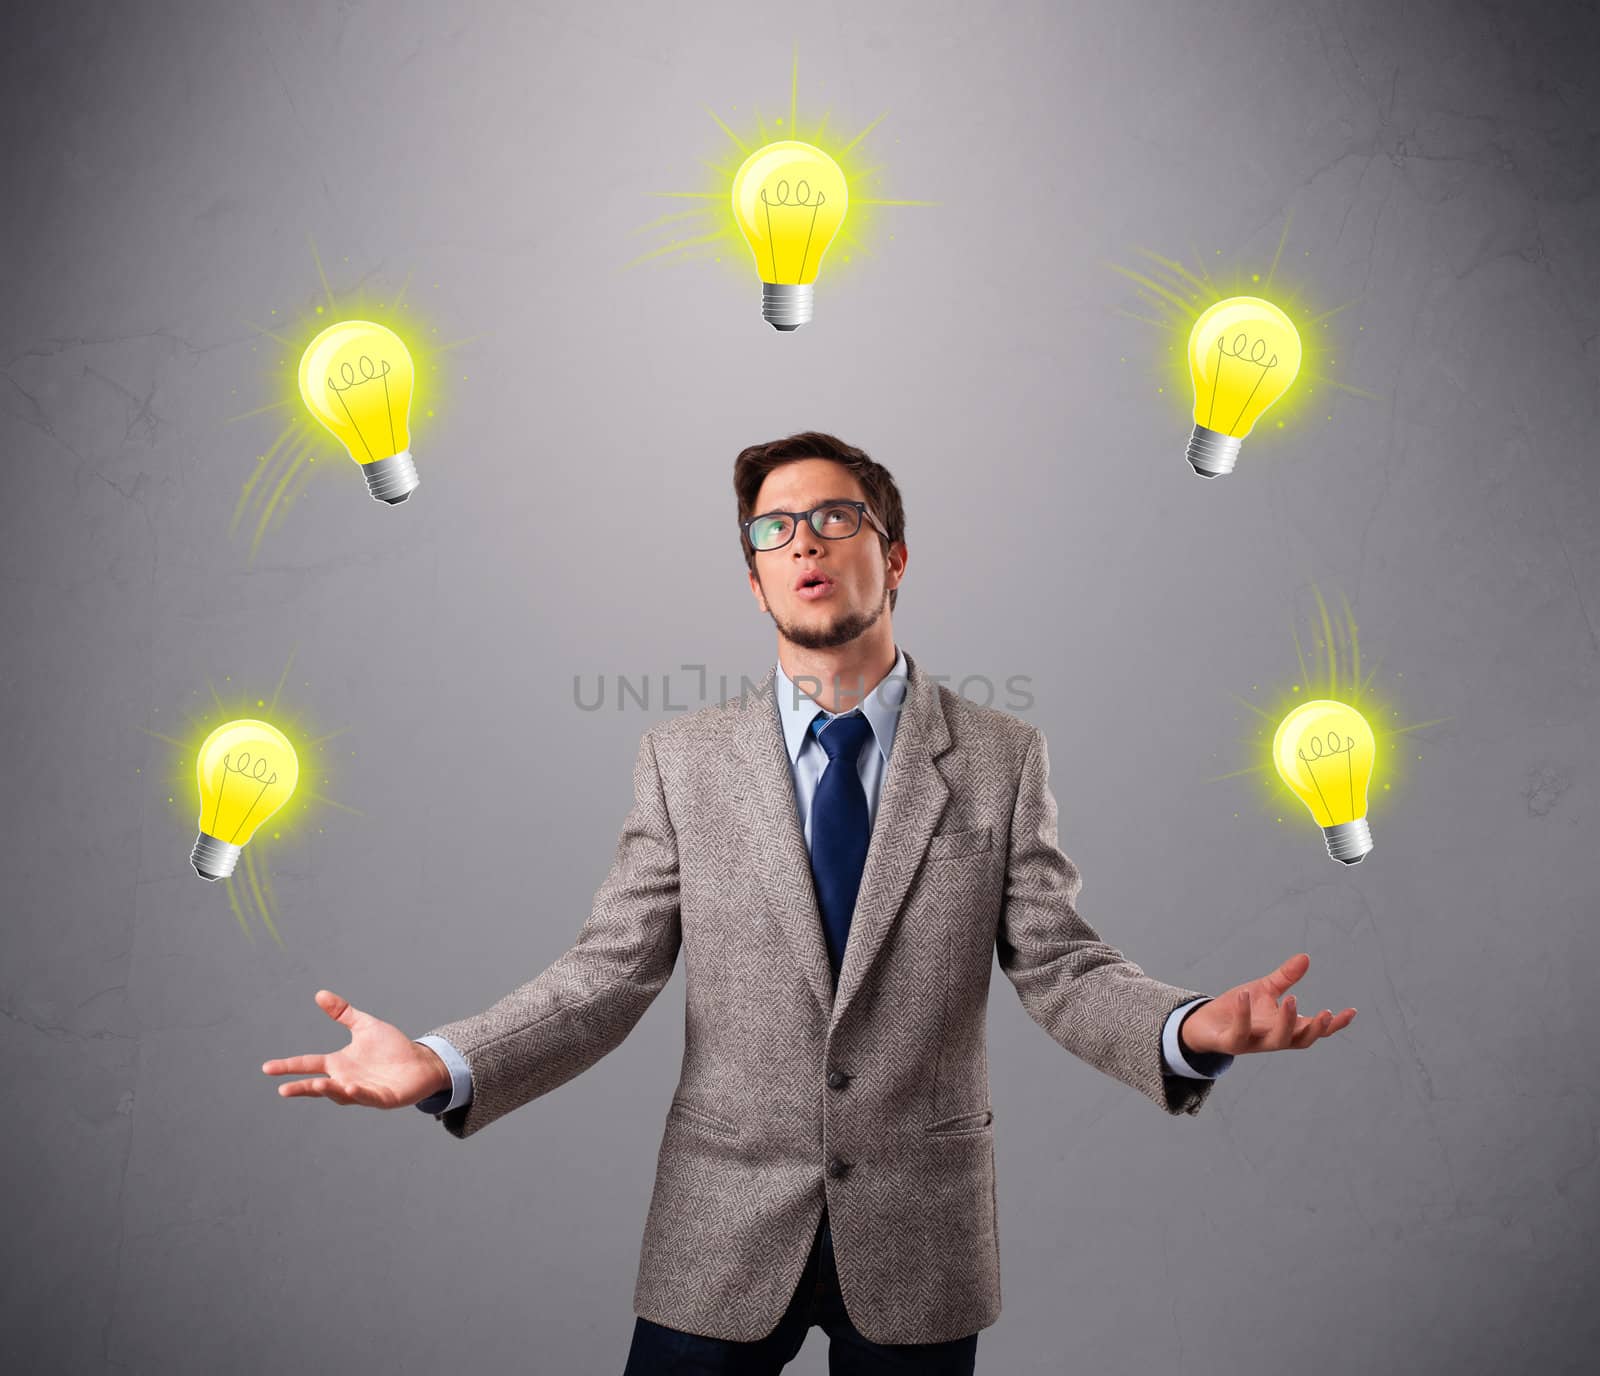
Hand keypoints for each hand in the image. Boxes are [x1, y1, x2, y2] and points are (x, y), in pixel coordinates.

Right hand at [262, 989, 448, 1107]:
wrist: (420, 1061)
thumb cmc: (391, 1047)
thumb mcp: (364, 1026)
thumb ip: (342, 1012)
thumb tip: (319, 993)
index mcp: (339, 1063)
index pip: (309, 1064)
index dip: (289, 1066)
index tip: (267, 1067)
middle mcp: (346, 1079)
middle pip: (319, 1085)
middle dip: (302, 1088)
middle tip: (283, 1089)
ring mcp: (362, 1091)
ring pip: (341, 1094)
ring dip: (330, 1090)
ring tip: (317, 1085)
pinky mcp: (381, 1098)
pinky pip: (366, 1097)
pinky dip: (357, 1093)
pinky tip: (349, 1087)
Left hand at [1179, 953, 1354, 1056]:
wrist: (1205, 1022)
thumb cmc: (1240, 1008)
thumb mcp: (1265, 990)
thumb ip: (1285, 978)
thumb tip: (1306, 957)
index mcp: (1285, 1027)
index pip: (1315, 1029)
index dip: (1334, 1024)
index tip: (1352, 1011)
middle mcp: (1273, 1038)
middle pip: (1301, 1041)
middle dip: (1315, 1029)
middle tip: (1326, 1012)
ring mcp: (1253, 1043)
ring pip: (1276, 1041)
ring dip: (1286, 1022)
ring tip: (1292, 999)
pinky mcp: (1231, 1042)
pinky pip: (1240, 1032)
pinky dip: (1243, 1015)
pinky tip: (1244, 995)